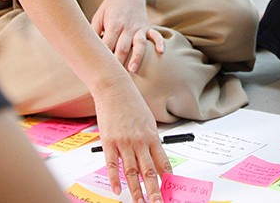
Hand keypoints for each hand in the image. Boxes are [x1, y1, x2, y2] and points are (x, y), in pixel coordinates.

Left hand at [91, 0, 163, 72]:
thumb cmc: (110, 5)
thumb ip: (93, 32)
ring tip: (132, 69)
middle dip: (117, 62)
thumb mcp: (98, 15)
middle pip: (122, 47)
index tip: (98, 70)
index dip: (103, 57)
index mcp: (113, 24)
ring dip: (136, 56)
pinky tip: (160, 52)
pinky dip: (159, 42)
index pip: (107, 44)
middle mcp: (127, 26)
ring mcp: (139, 27)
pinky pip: (155, 35)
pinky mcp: (147, 26)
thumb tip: (88, 50)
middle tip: (112, 78)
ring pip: (139, 43)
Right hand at [94, 81, 171, 201]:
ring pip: (132, 171)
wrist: (115, 89)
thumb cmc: (132, 103)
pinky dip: (115, 179)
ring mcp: (124, 143)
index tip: (170, 190)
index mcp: (152, 135)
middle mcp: (140, 141)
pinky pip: (113, 164)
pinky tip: (117, 190)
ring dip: (136, 190)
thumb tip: (154, 156)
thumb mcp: (147, 121)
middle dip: (153, 191)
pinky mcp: (109, 142)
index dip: (166, 178)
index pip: (162, 161)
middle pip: (149, 171)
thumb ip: (150, 139)